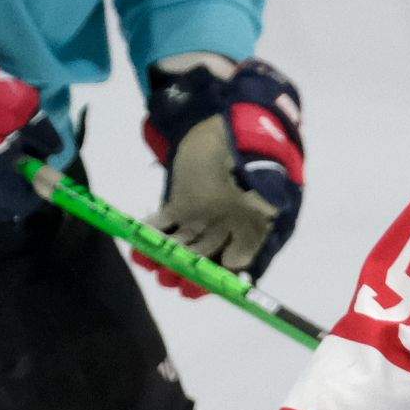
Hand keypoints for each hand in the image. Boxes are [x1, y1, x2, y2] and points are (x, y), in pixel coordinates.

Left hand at [140, 58, 307, 281]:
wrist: (231, 122)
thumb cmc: (255, 154)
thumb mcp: (269, 189)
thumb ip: (260, 223)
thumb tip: (240, 262)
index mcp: (253, 229)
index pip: (236, 265)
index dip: (218, 280)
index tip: (200, 286)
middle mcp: (227, 228)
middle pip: (207, 259)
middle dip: (188, 272)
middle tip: (173, 280)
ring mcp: (202, 216)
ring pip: (183, 247)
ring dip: (166, 259)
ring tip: (152, 264)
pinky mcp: (180, 202)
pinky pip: (164, 226)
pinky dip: (151, 237)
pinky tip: (139, 246)